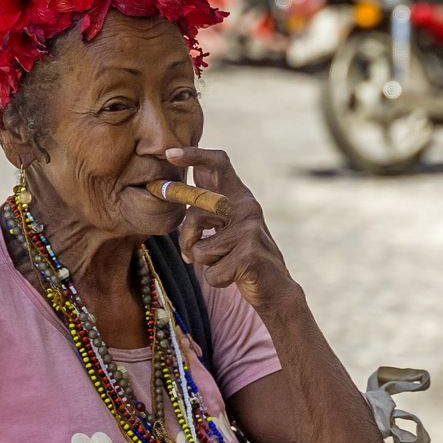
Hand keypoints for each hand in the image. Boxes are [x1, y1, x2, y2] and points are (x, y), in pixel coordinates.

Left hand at [165, 147, 297, 311]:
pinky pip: (211, 272)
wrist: (274, 288)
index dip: (193, 155)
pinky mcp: (249, 256)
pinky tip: (235, 276)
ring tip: (225, 262)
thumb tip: (168, 189)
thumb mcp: (222, 228)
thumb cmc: (238, 257)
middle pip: (196, 211)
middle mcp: (247, 207)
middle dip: (186, 235)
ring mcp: (250, 230)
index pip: (219, 163)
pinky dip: (216, 279)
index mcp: (239, 196)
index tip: (169, 154)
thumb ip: (203, 210)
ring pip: (200, 247)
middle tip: (190, 251)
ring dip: (204, 262)